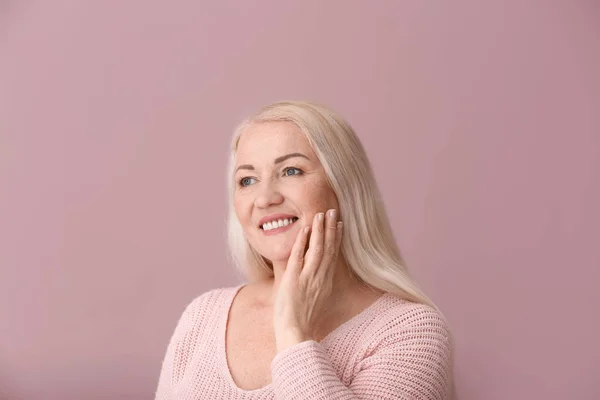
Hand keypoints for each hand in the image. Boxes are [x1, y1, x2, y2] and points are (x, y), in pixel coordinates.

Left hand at [273, 209, 342, 352]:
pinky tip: (304, 230)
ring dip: (319, 230)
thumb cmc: (303, 321)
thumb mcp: (315, 301)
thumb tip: (317, 280)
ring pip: (317, 248)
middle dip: (331, 228)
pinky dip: (302, 242)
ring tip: (320, 214)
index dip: (337, 238)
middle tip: (333, 211)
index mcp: (326, 282)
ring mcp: (308, 277)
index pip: (333, 255)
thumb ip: (317, 286)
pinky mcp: (294, 279)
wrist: (295, 333)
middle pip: (329, 247)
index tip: (339, 224)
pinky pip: (299, 256)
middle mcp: (320, 277)